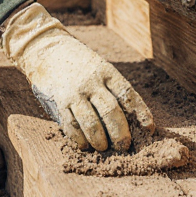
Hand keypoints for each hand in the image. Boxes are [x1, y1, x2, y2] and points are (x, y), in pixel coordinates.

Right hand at [0, 2, 154, 150]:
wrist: (46, 49)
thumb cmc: (80, 64)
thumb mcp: (99, 68)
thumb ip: (111, 88)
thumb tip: (130, 120)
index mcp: (106, 71)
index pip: (128, 94)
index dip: (140, 113)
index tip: (148, 129)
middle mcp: (91, 81)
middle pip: (111, 111)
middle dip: (120, 133)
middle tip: (124, 146)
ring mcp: (74, 91)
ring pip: (91, 122)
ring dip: (99, 139)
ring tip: (103, 147)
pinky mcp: (58, 101)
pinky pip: (71, 125)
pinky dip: (79, 139)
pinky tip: (84, 145)